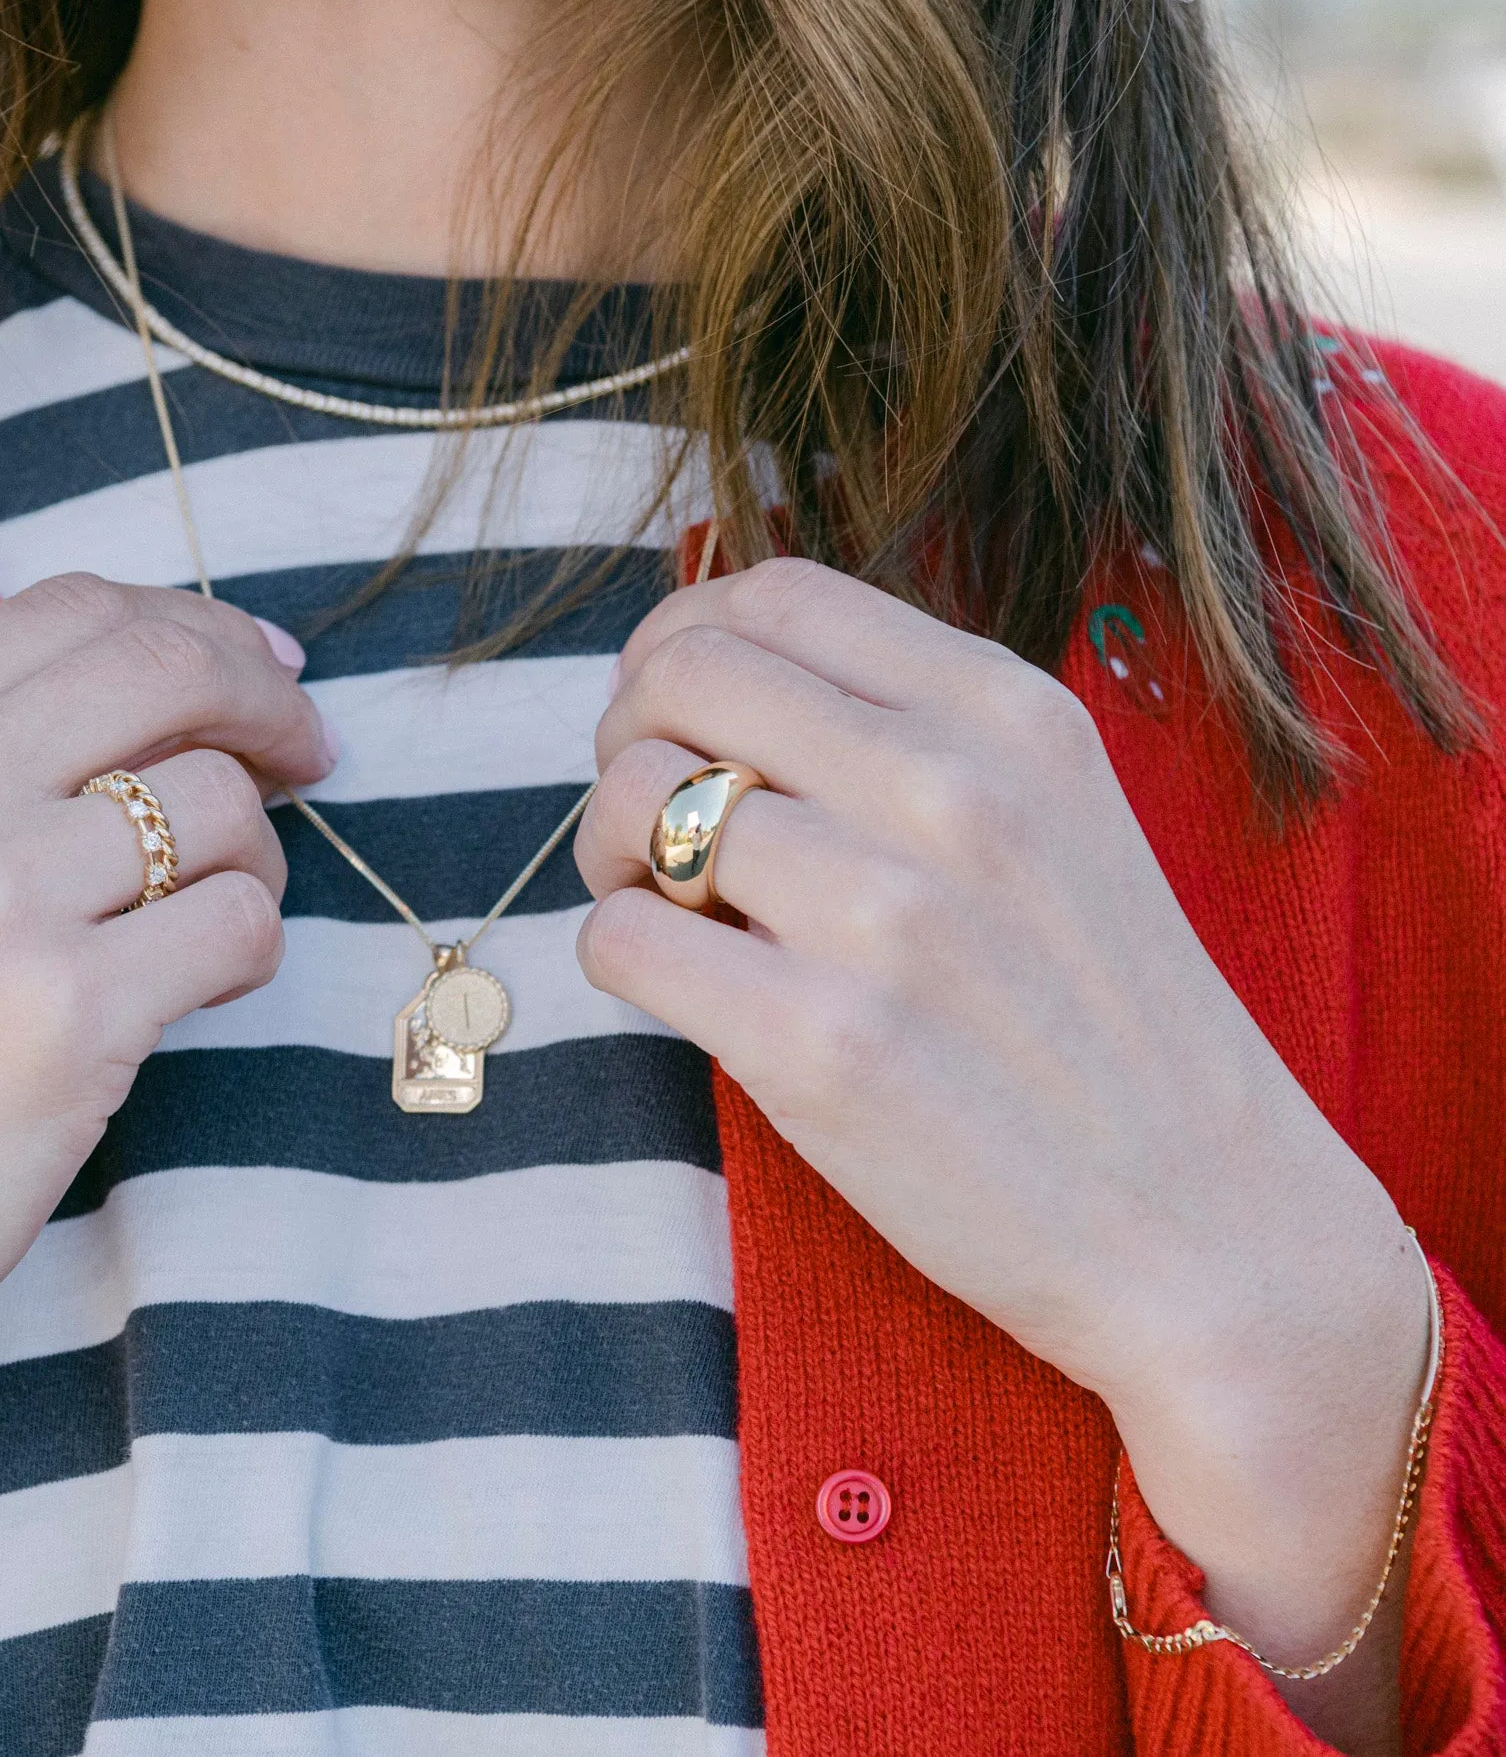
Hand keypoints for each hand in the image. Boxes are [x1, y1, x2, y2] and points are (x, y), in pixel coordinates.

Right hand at [0, 573, 330, 1462]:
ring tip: (212, 918)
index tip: (265, 672)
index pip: (79, 609)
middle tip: (309, 754)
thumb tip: (189, 679)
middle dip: (269, 702)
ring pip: (224, 803)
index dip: (203, 629)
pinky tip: (200, 989)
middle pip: (169, 666)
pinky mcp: (65, 1018)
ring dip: (258, 856)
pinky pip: (243, 923)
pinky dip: (252, 951)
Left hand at [575, 559, 1427, 1721]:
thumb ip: (910, 733)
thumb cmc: (1110, 1026)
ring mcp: (885, 918)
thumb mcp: (1056, 818)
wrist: (1211, 1228)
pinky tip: (686, 988)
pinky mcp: (821, 1047)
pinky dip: (622, 955)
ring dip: (611, 852)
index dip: (683, 639)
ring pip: (634, 801)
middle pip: (682, 673)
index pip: (774, 593)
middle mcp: (950, 790)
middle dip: (626, 733)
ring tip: (668, 907)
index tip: (674, 711)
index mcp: (1008, 713)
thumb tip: (718, 676)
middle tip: (648, 818)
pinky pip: (623, 939)